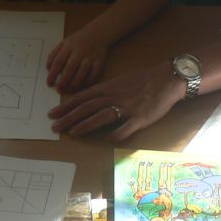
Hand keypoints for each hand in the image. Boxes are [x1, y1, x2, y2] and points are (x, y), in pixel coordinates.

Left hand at [46, 28, 107, 92]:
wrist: (97, 33)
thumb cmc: (77, 40)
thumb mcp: (64, 43)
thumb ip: (54, 54)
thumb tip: (48, 69)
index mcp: (68, 46)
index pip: (58, 61)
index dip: (53, 74)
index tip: (49, 84)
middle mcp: (79, 51)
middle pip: (70, 67)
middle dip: (64, 80)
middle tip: (59, 90)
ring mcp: (90, 56)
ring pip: (82, 71)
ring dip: (75, 83)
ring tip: (69, 90)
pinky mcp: (100, 61)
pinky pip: (94, 73)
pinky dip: (88, 81)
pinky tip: (83, 86)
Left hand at [49, 63, 181, 140]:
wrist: (166, 79)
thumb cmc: (143, 80)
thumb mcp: (120, 81)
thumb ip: (105, 91)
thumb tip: (89, 100)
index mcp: (108, 87)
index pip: (82, 97)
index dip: (66, 106)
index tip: (53, 113)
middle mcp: (114, 96)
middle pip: (87, 107)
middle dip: (69, 117)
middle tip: (54, 126)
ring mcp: (127, 108)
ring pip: (101, 117)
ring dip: (85, 125)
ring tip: (72, 132)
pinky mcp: (140, 118)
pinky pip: (125, 129)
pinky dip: (114, 135)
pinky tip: (105, 140)